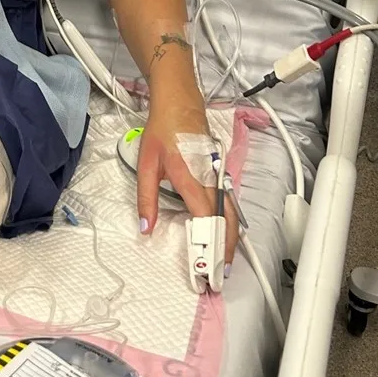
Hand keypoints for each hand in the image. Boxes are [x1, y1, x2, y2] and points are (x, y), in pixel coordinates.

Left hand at [136, 106, 238, 265]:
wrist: (179, 102)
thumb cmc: (162, 130)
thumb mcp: (145, 164)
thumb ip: (146, 198)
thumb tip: (145, 227)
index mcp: (189, 175)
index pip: (204, 215)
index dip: (207, 242)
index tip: (205, 264)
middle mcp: (209, 176)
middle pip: (226, 218)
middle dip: (225, 248)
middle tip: (219, 274)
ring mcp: (217, 174)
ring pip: (232, 211)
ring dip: (230, 237)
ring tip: (224, 261)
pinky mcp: (219, 173)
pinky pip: (230, 202)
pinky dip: (230, 222)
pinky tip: (226, 236)